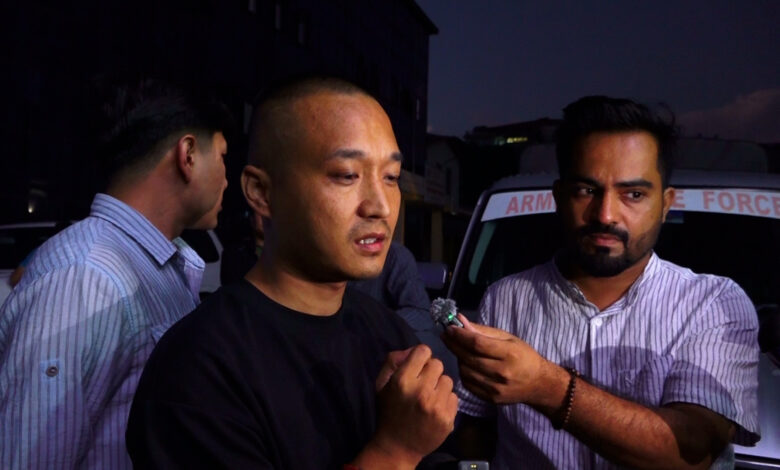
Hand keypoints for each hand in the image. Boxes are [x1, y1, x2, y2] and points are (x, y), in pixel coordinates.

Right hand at [369, 344, 458, 466]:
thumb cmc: (389, 412)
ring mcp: (437, 406)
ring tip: (429, 397)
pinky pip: (454, 397)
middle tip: (423, 383)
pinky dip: (446, 401)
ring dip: (439, 386)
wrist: (397, 447)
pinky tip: (435, 409)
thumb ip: (393, 361)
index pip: (423, 351)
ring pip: (448, 380)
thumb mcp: (381, 384)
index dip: (420, 357)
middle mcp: (421, 391)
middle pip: (438, 363)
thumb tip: (412, 350)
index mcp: (402, 381)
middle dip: (430, 371)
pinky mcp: (448, 419)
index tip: (417, 366)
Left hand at [443, 314, 552, 405]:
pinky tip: (465, 364)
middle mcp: (502, 373)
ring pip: (465, 371)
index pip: (477, 344)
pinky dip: (463, 372)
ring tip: (459, 350)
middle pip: (469, 357)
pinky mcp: (491, 399)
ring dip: (458, 358)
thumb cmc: (523, 356)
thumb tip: (460, 320)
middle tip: (446, 335)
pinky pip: (468, 384)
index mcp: (509, 354)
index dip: (460, 335)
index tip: (449, 328)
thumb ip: (483, 331)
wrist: (538, 384)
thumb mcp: (508, 338)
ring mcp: (496, 388)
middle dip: (453, 344)